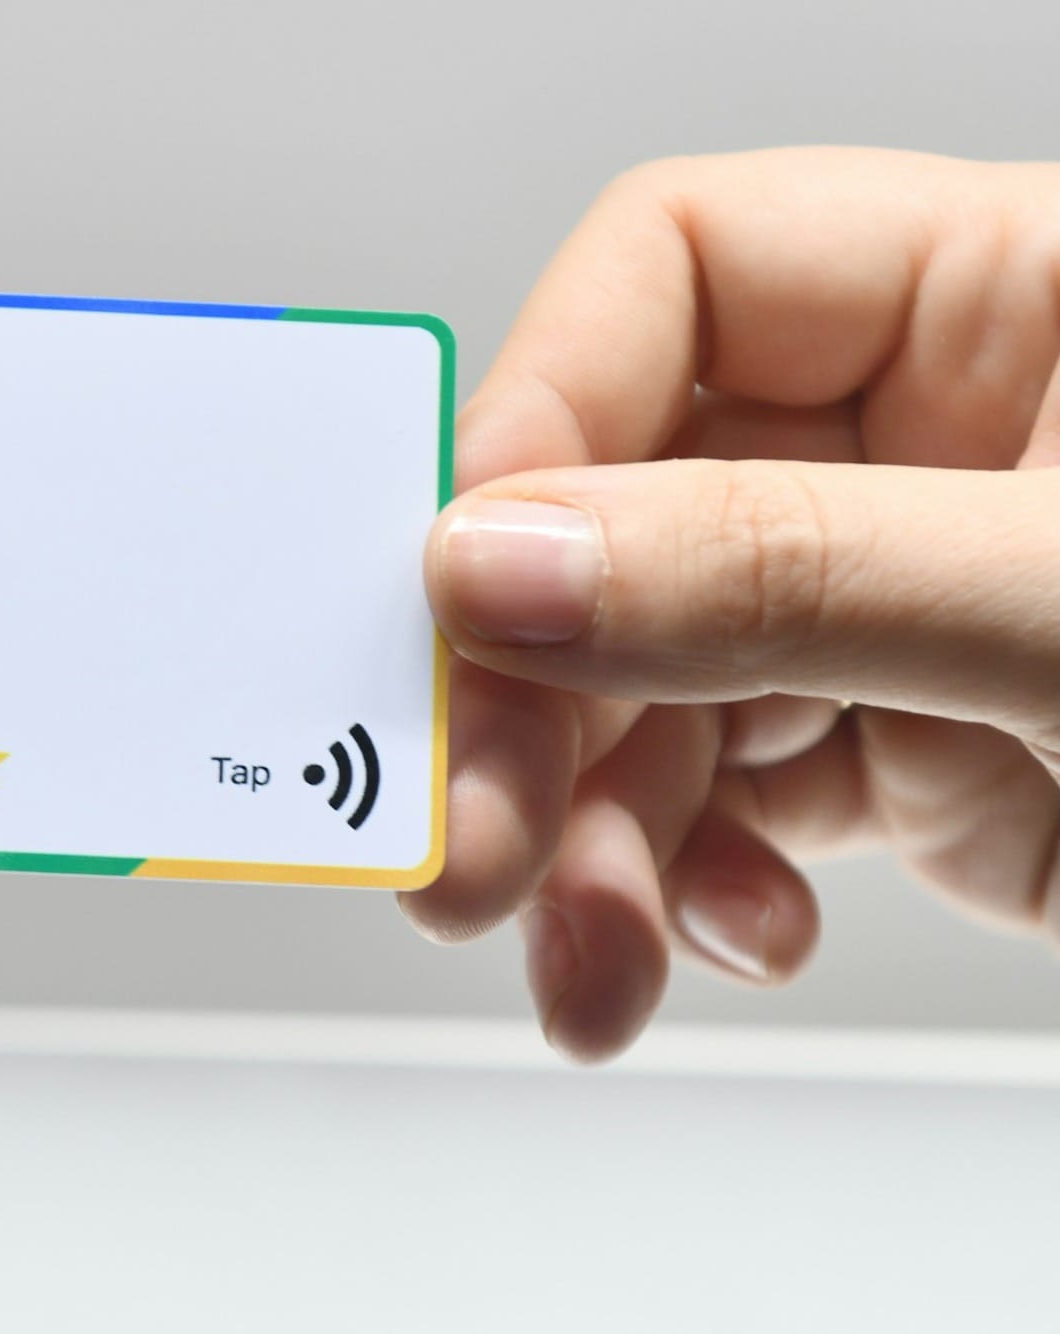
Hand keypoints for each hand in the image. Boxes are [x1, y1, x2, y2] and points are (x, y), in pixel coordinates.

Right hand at [417, 148, 1059, 1059]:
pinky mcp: (911, 748)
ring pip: (647, 679)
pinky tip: (715, 930)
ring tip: (581, 955)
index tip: (464, 578)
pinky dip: (680, 878)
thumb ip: (785, 576)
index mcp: (1015, 293)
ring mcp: (908, 599)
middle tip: (473, 831)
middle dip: (535, 690)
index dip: (550, 410)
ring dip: (588, 832)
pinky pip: (718, 790)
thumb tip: (502, 562)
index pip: (687, 273)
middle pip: (624, 508)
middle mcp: (940, 436)